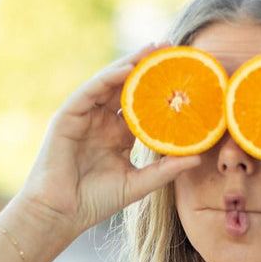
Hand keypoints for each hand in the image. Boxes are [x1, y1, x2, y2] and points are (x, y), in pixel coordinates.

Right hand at [15, 44, 200, 239]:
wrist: (61, 212)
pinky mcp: (68, 115)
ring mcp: (85, 117)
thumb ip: (165, 170)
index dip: (162, 93)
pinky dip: (109, 76)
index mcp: (118, 137)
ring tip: (154, 49)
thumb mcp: (139, 183)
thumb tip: (199, 157)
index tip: (186, 78)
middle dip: (148, 68)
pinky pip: (91, 90)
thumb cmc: (96, 202)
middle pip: (128, 89)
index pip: (143, 108)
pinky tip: (128, 67)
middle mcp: (102, 123)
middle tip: (172, 48)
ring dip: (131, 64)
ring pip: (110, 83)